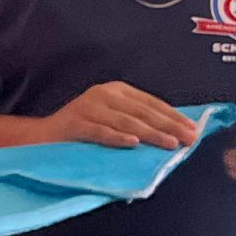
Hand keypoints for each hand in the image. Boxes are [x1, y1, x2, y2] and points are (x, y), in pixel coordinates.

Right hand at [39, 82, 198, 150]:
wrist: (42, 138)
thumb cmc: (83, 131)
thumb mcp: (112, 119)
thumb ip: (137, 121)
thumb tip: (174, 133)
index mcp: (116, 90)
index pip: (151, 103)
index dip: (173, 117)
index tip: (193, 131)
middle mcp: (103, 94)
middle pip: (141, 111)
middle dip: (168, 126)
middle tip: (187, 139)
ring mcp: (87, 107)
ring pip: (125, 121)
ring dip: (150, 134)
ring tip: (169, 145)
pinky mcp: (74, 123)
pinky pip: (99, 131)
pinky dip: (117, 138)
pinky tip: (133, 144)